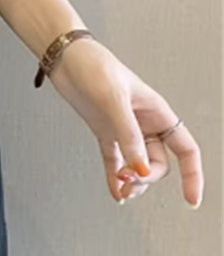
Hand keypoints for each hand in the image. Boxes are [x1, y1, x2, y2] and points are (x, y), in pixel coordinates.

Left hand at [47, 37, 202, 206]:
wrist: (64, 57)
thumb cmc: (93, 66)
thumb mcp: (113, 99)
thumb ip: (128, 134)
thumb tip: (138, 167)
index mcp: (156, 112)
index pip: (185, 149)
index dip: (192, 174)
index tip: (190, 198)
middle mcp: (143, 122)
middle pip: (157, 162)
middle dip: (146, 176)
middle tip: (128, 179)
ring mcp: (123, 128)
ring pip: (137, 165)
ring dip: (131, 181)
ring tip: (121, 189)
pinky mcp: (104, 131)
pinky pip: (115, 160)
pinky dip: (114, 178)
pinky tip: (115, 192)